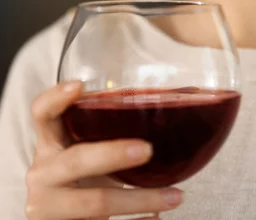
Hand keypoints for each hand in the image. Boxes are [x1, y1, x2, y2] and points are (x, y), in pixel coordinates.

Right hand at [26, 80, 183, 218]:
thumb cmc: (82, 177)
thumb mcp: (85, 151)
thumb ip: (108, 131)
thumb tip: (177, 103)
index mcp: (49, 144)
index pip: (41, 114)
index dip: (55, 98)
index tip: (79, 86)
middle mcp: (43, 173)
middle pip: (75, 160)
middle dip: (112, 154)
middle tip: (147, 149)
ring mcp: (47, 206)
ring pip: (95, 202)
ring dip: (139, 199)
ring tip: (174, 196)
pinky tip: (157, 219)